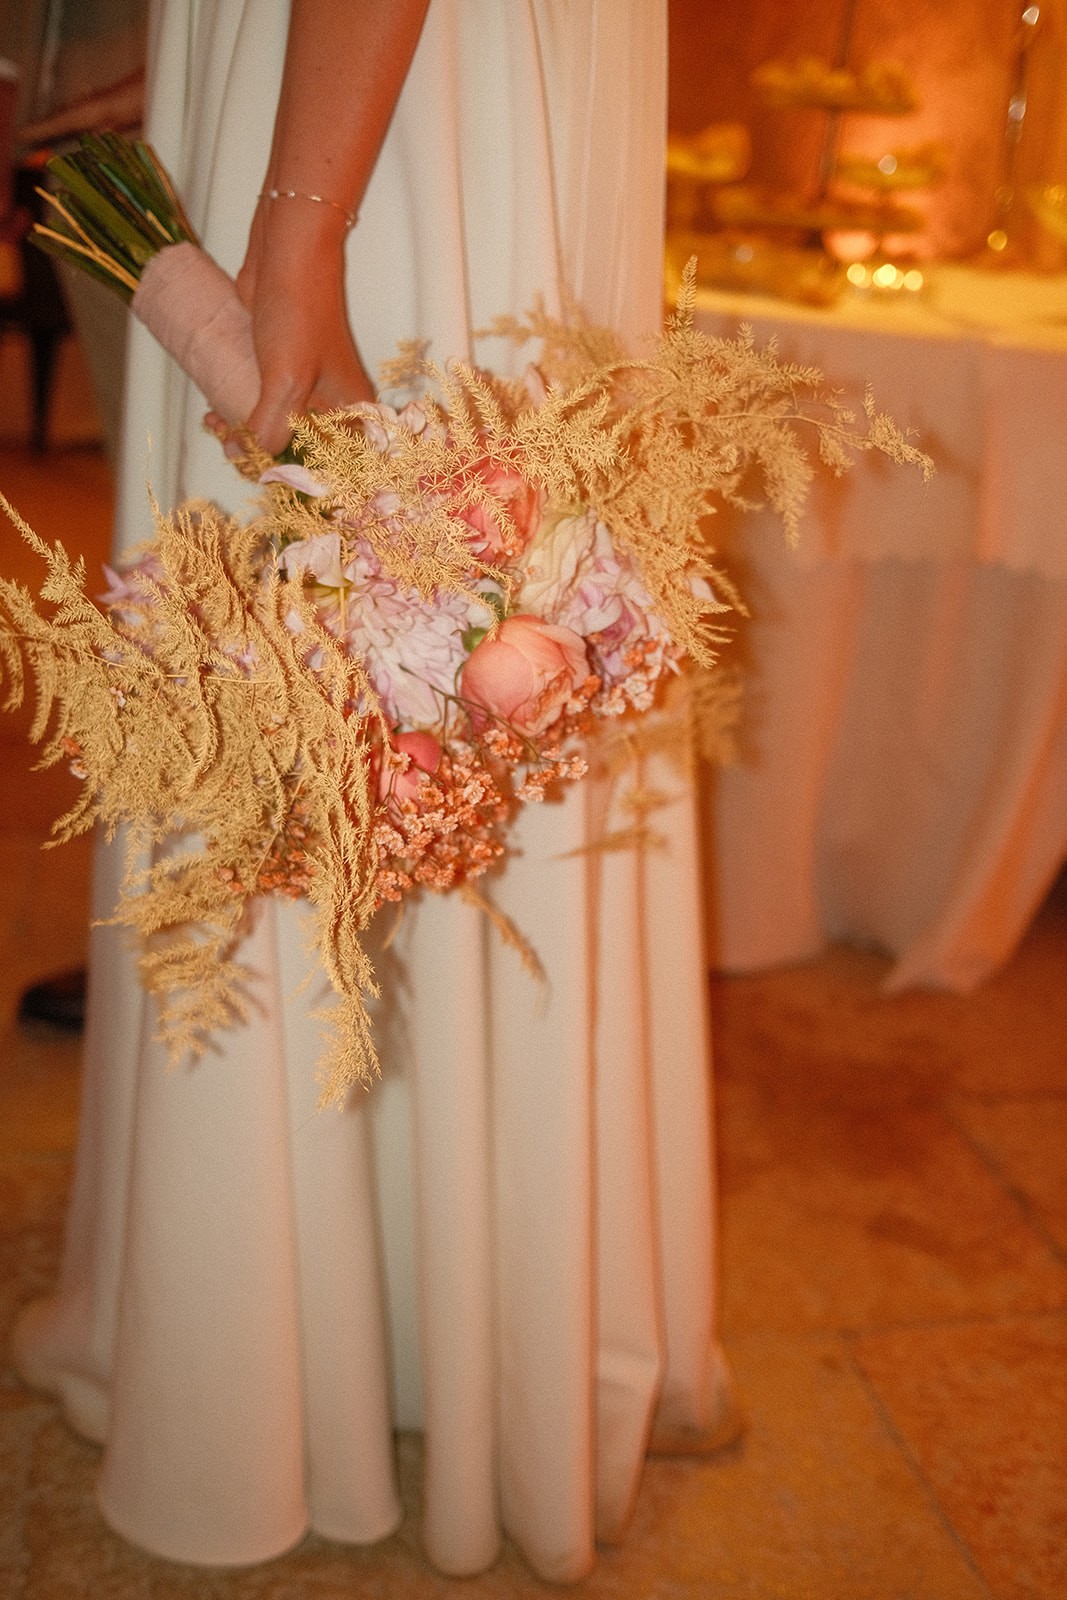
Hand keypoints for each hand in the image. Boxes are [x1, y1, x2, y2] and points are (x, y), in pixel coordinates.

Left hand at [233, 194, 373, 453]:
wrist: (286, 253)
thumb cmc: (299, 314)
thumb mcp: (286, 383)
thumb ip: (270, 429)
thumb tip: (247, 457)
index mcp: (351, 412)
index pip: (330, 464)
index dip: (297, 476)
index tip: (261, 475)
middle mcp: (333, 404)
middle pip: (300, 449)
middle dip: (262, 454)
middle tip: (228, 447)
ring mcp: (306, 387)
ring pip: (276, 425)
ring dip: (244, 433)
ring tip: (215, 424)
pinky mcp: (279, 369)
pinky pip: (261, 402)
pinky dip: (238, 410)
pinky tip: (215, 411)